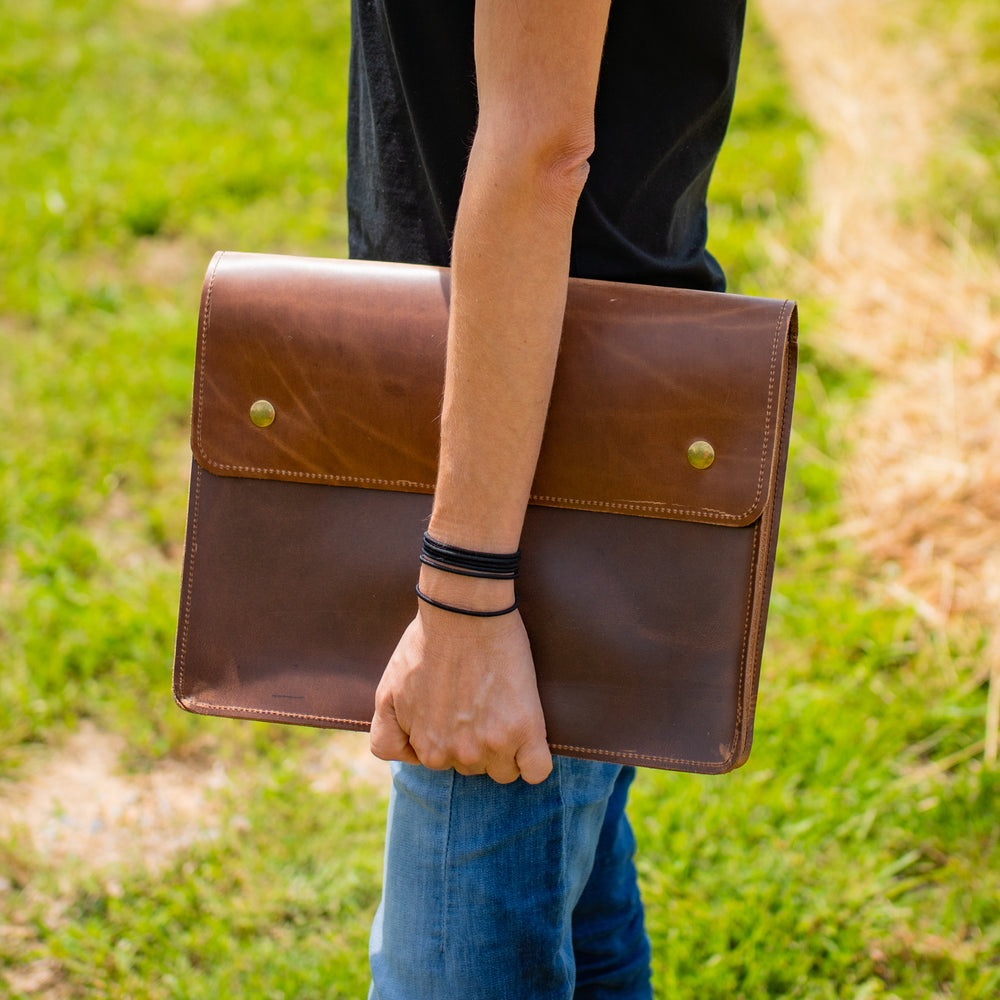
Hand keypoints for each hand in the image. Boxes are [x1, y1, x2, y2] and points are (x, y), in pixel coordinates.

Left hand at [370, 601, 552, 784]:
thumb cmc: (426, 643)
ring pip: (504, 768)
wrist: (462, 612)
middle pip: (475, 767)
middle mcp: (458, 754)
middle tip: (478, 700)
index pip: (445, 766)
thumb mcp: (387, 693)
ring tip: (500, 705)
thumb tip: (410, 757)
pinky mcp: (525, 729)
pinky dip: (534, 760)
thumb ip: (387, 736)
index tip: (457, 711)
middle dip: (476, 741)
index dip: (451, 738)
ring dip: (505, 746)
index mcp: (428, 749)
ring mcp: (492, 744)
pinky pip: (537, 770)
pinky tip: (528, 736)